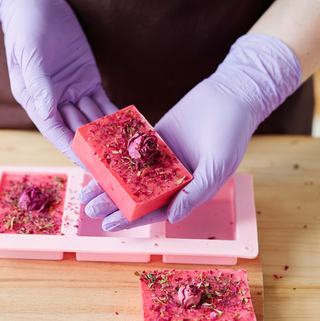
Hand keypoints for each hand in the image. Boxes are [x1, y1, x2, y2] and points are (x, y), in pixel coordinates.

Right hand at [0, 0, 116, 164]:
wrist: (36, 0)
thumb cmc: (26, 25)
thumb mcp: (30, 53)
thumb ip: (38, 83)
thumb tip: (46, 110)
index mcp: (33, 100)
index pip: (55, 130)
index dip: (72, 148)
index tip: (88, 164)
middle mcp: (52, 101)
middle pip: (75, 130)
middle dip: (94, 149)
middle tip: (114, 165)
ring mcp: (71, 92)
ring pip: (92, 120)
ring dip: (107, 136)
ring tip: (126, 152)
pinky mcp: (87, 81)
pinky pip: (102, 103)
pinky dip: (114, 115)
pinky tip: (130, 128)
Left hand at [80, 33, 301, 229]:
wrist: (232, 95)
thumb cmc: (232, 133)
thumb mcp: (217, 167)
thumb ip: (195, 193)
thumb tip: (171, 218)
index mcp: (187, 192)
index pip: (155, 210)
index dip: (131, 219)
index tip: (109, 224)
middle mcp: (172, 178)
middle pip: (137, 196)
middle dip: (113, 203)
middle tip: (89, 208)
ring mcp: (162, 158)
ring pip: (130, 175)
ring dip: (109, 183)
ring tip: (86, 189)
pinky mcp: (155, 138)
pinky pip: (132, 150)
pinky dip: (114, 157)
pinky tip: (95, 161)